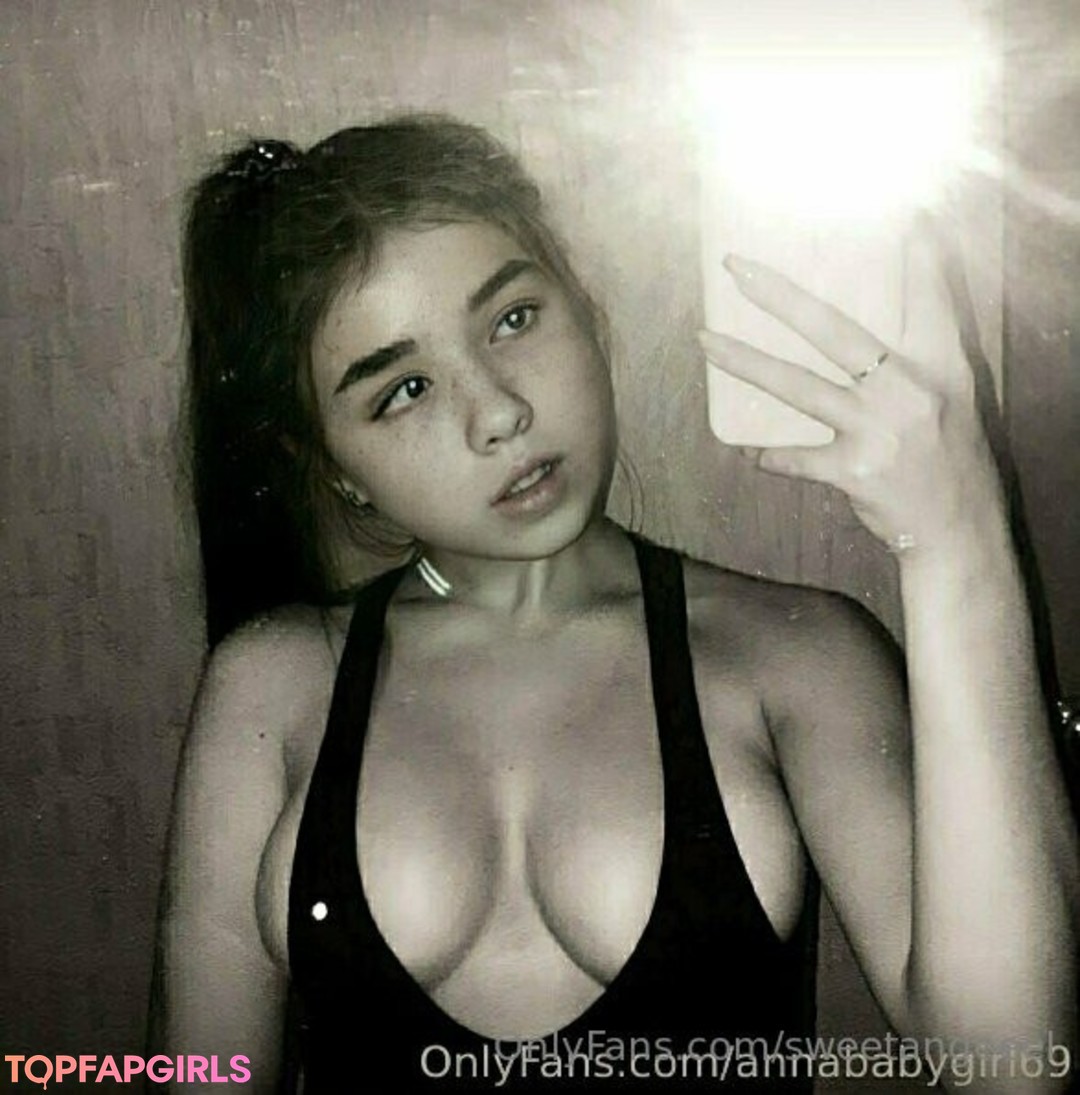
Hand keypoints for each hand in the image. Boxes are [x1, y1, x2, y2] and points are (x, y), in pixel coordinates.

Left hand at [698, 232, 1004, 556]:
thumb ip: (918, 355)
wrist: (957, 528)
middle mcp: (909, 390)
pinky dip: (773, 455)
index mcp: (942, 366)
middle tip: (739, 269)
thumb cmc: (950, 455)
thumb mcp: (952, 395)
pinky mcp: (854, 471)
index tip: (906, 220)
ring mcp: (878, 430)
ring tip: (706, 342)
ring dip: (746, 363)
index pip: (928, 300)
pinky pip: (797, 458)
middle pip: (834, 330)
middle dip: (780, 297)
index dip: (918, 260)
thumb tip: (866, 325)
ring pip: (798, 387)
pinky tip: (751, 452)